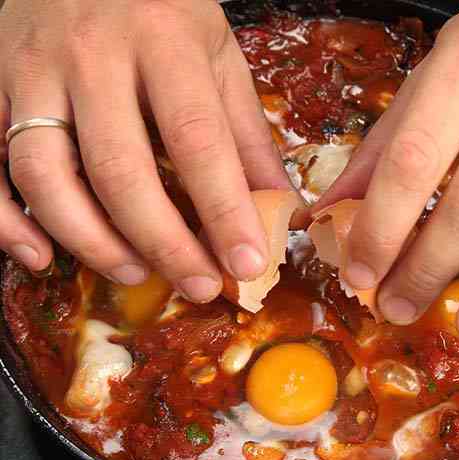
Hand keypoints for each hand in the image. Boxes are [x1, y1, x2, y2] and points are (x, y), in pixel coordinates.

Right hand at [0, 0, 290, 300]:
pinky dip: (7, 219)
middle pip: (118, 167)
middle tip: (198, 284)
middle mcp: (88, 53)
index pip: (195, 138)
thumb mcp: (213, 51)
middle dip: (162, 241)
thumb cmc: (154, 6)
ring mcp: (28, 68)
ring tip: (133, 271)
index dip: (223, 210)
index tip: (247, 264)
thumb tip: (282, 211)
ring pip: (44, 171)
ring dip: (88, 238)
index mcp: (160, 39)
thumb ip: (244, 132)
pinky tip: (40, 255)